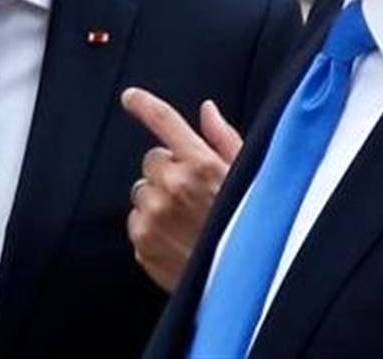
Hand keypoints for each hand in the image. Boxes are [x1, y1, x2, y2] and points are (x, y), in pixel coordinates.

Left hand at [121, 86, 242, 291]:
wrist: (247, 286)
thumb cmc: (252, 228)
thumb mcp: (249, 178)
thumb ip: (223, 139)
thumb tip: (207, 110)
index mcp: (201, 164)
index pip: (165, 122)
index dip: (144, 105)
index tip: (130, 97)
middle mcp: (173, 185)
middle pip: (152, 160)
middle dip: (168, 171)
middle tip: (193, 194)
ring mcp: (154, 215)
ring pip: (142, 190)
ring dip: (158, 199)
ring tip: (188, 221)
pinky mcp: (142, 242)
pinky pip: (136, 220)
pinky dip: (151, 226)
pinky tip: (178, 238)